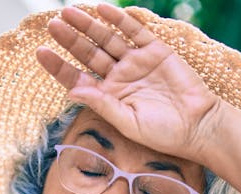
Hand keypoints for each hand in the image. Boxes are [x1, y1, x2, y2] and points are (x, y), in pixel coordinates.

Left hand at [36, 4, 221, 161]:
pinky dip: (119, 19)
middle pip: (88, 53)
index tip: (41, 52)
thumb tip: (72, 91)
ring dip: (88, 25)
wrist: (199, 125)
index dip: (58, 66)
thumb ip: (101, 105)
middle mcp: (119, 77)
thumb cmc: (163, 133)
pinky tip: (102, 10)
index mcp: (108, 97)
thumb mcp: (127, 123)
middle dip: (70, 39)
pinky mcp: (156, 51)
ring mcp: (136, 62)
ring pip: (107, 39)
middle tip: (52, 25)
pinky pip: (135, 31)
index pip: (77, 78)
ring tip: (69, 12)